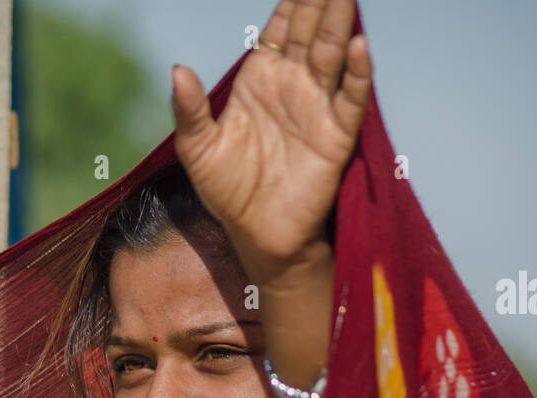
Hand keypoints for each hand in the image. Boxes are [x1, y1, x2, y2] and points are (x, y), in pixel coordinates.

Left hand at [170, 0, 370, 288]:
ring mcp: (317, 107)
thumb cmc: (227, 191)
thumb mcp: (197, 149)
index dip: (291, 1)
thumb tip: (177, 69)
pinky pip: (351, 98)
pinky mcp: (336, 136)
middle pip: (310, 31)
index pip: (280, 28)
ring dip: (340, 22)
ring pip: (332, 54)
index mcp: (259, 80)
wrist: (257, 235)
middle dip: (319, 0)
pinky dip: (357, 72)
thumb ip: (188, 109)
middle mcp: (293, 85)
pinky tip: (360, 45)